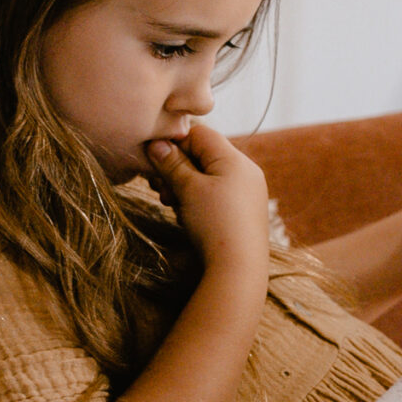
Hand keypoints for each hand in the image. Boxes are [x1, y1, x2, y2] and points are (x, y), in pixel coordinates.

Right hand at [146, 124, 269, 279]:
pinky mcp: (243, 212)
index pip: (200, 134)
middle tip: (159, 186)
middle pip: (203, 155)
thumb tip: (157, 144)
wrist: (238, 268)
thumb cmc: (214, 223)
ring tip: (171, 203)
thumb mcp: (189, 189)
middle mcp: (245, 172)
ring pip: (207, 177)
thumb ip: (172, 163)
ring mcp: (246, 193)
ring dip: (183, 186)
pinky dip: (197, 199)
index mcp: (235, 160)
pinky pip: (216, 194)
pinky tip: (185, 214)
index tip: (154, 159)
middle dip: (176, 168)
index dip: (174, 142)